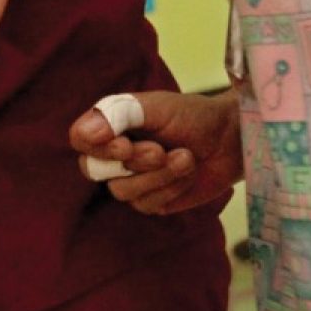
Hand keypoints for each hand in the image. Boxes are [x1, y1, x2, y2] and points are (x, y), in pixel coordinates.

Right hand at [71, 89, 241, 213]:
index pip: (80, 139)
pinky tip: (188, 171)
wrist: (231, 140)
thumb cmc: (192, 116)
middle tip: (161, 151)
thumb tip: (85, 133)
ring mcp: (131, 181)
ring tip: (186, 157)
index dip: (96, 146)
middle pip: (95, 169)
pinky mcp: (152, 201)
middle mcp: (115, 155)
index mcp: (111, 126)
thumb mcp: (156, 107)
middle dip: (134, 162)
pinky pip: (148, 204)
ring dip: (160, 175)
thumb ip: (118, 114)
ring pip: (123, 191)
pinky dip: (172, 187)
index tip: (124, 144)